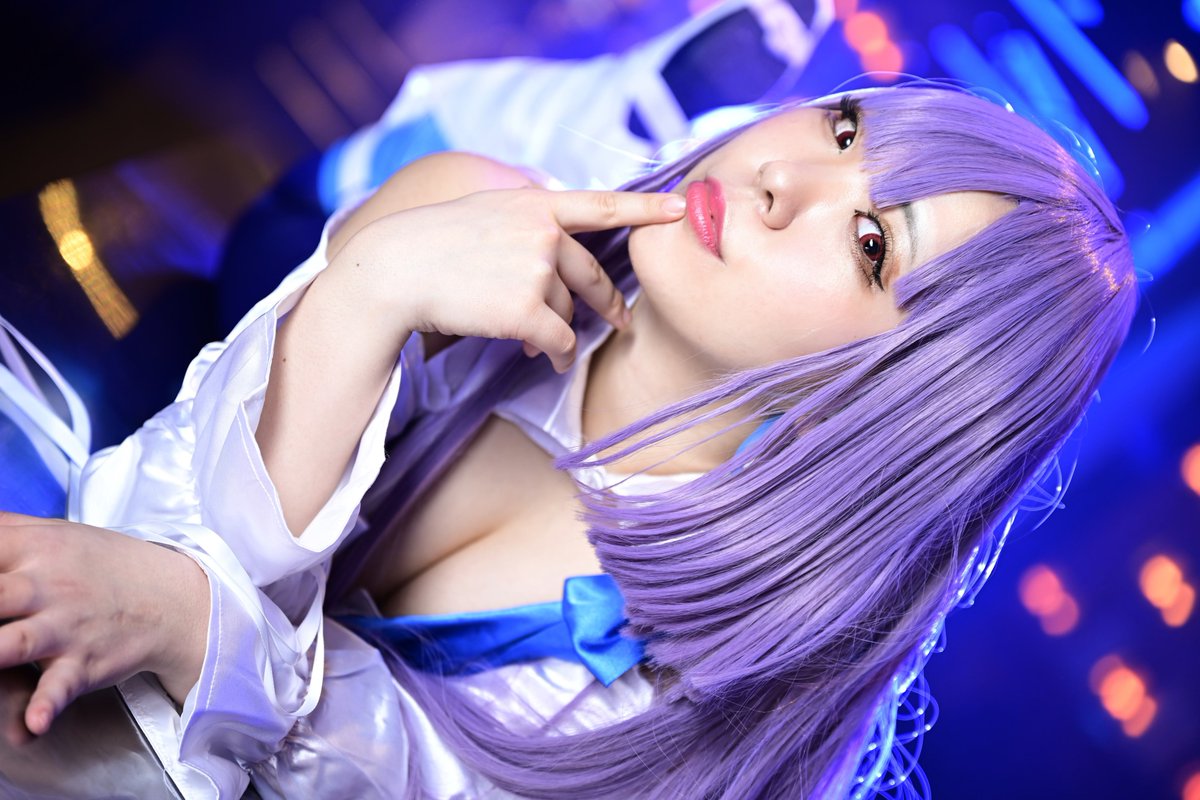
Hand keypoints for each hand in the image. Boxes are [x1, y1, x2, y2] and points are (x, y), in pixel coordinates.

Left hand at [0, 512, 209, 736]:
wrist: (172, 596)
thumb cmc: (101, 566)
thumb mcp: (55, 535)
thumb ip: (4, 529)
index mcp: (32, 549)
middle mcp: (46, 585)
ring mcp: (65, 626)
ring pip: (15, 642)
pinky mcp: (84, 662)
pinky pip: (63, 685)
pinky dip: (48, 704)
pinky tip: (34, 722)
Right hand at [334, 187, 685, 372]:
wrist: (395, 270)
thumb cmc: (432, 242)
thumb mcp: (485, 208)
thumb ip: (528, 216)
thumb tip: (561, 236)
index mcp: (536, 204)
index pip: (602, 205)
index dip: (646, 208)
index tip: (681, 206)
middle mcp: (544, 234)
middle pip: (593, 275)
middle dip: (607, 302)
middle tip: (620, 321)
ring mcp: (537, 271)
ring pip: (568, 312)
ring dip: (557, 330)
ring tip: (535, 340)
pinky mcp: (526, 310)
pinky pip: (558, 340)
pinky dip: (552, 353)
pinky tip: (540, 356)